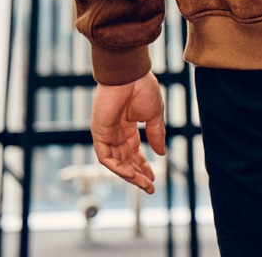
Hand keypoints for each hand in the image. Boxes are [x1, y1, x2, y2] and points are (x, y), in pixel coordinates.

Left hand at [91, 72, 166, 193]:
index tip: (154, 176)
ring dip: (130, 175)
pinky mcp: (99, 134)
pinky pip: (106, 158)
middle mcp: (117, 132)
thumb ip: (157, 134)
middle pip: (125, 160)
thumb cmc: (143, 88)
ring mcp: (107, 134)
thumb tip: (161, 153)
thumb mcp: (155, 114)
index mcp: (129, 125)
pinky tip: (131, 174)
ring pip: (116, 162)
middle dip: (138, 174)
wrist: (130, 75)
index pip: (134, 151)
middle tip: (150, 186)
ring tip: (144, 184)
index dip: (144, 164)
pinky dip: (118, 167)